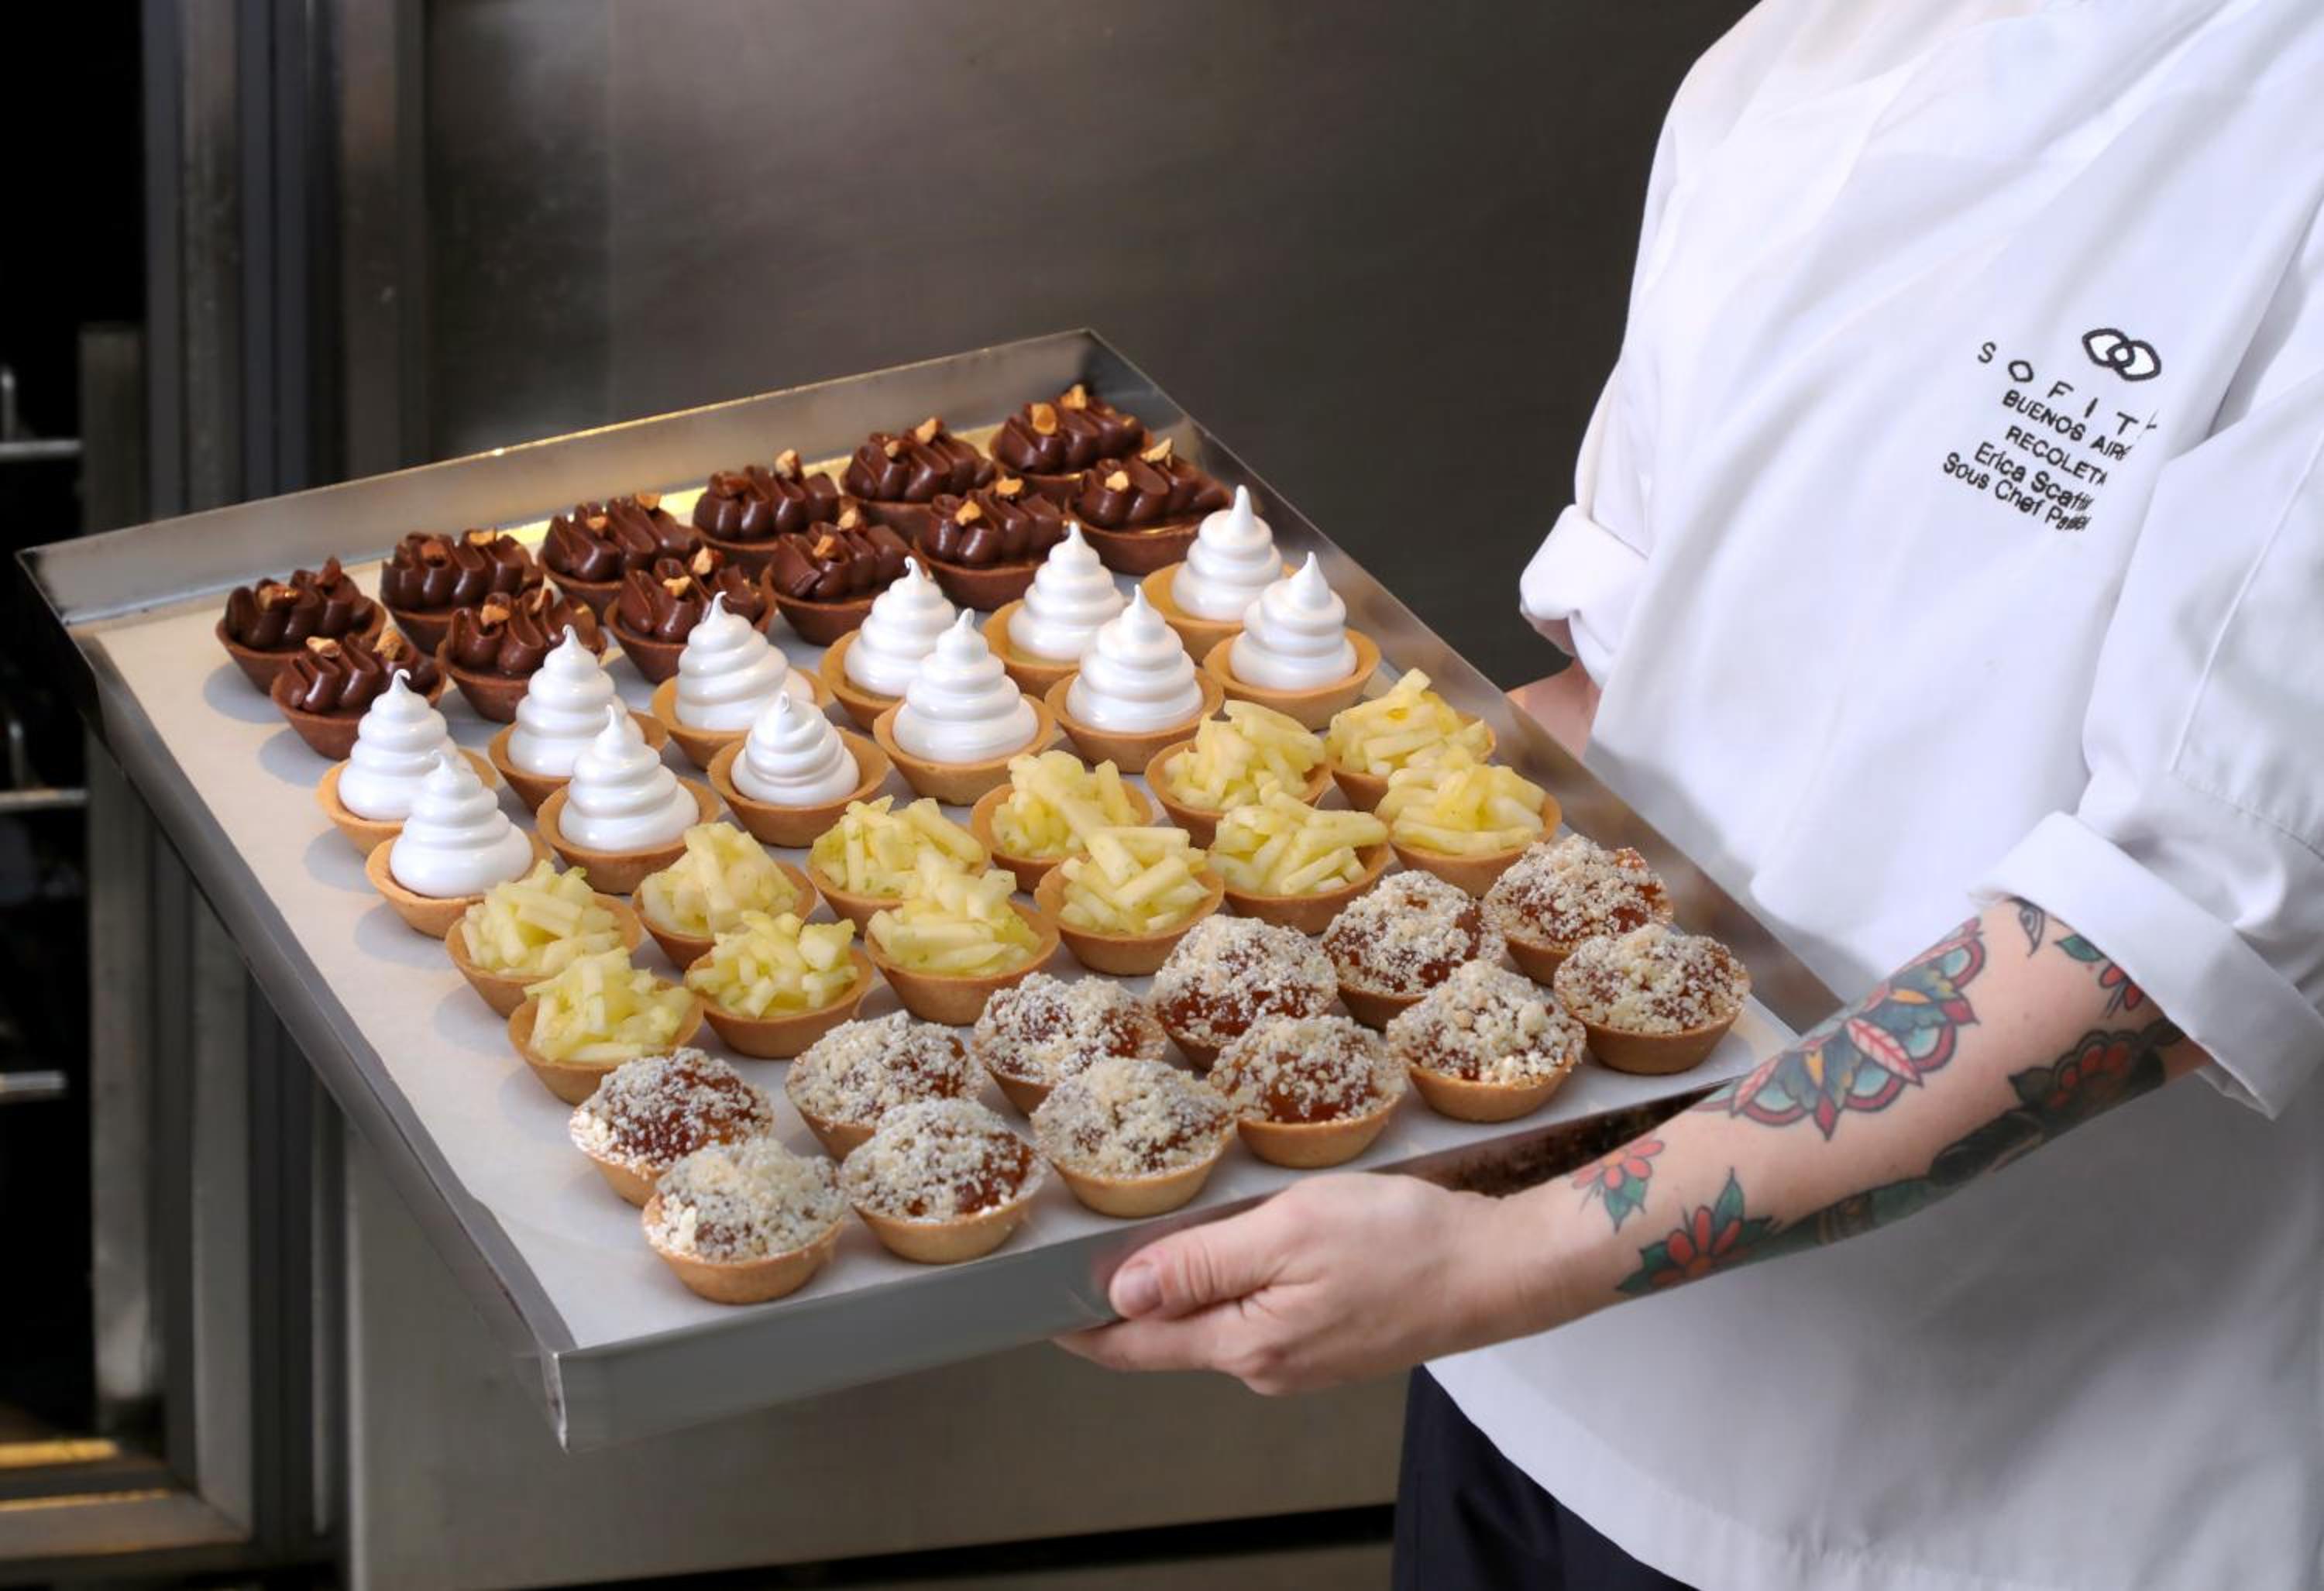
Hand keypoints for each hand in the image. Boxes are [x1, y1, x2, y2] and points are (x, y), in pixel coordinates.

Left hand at [1056, 1174, 1542, 1394]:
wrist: (1498, 1268)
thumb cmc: (1405, 1242)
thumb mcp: (1287, 1231)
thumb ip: (1201, 1263)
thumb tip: (1122, 1291)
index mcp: (1246, 1342)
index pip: (1133, 1346)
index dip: (1078, 1324)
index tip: (1034, 1300)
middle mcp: (1265, 1364)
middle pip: (1169, 1333)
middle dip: (1127, 1293)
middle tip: (1092, 1237)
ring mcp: (1299, 1357)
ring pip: (1215, 1318)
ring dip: (1185, 1280)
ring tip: (1163, 1223)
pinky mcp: (1328, 1339)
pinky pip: (1256, 1310)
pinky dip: (1234, 1278)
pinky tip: (1242, 1238)